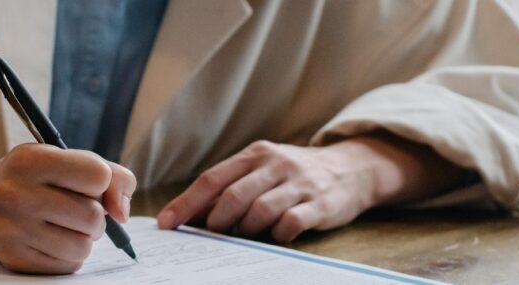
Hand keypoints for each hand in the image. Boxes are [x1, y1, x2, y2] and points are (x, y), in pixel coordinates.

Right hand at [0, 144, 134, 273]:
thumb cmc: (33, 177)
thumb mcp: (64, 158)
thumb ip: (110, 175)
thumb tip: (122, 213)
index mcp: (30, 160)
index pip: (97, 175)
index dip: (101, 182)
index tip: (86, 183)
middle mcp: (14, 194)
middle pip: (92, 216)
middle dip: (95, 215)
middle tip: (79, 209)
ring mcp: (11, 229)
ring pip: (82, 246)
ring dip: (84, 238)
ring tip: (66, 225)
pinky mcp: (13, 258)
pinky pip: (67, 265)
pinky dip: (68, 254)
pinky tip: (52, 239)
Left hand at [156, 134, 460, 241]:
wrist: (352, 168)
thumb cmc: (294, 174)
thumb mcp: (263, 168)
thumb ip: (230, 185)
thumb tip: (189, 211)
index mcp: (255, 155)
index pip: (212, 179)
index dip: (186, 203)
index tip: (166, 224)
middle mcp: (276, 165)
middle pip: (233, 196)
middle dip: (217, 220)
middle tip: (214, 232)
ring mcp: (299, 184)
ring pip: (260, 211)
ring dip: (246, 229)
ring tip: (248, 233)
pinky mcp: (320, 204)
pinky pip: (291, 224)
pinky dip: (278, 234)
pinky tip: (277, 235)